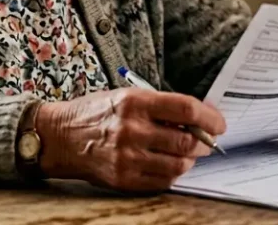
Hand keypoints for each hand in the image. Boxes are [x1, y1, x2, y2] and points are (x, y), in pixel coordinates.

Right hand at [34, 88, 225, 191]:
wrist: (60, 136)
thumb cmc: (96, 113)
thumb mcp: (127, 95)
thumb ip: (161, 106)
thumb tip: (198, 117)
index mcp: (135, 102)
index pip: (185, 109)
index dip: (209, 118)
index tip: (218, 123)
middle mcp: (132, 130)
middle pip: (186, 142)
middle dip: (203, 142)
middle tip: (206, 141)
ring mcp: (127, 157)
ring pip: (178, 165)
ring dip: (190, 160)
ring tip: (187, 153)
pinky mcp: (123, 178)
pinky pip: (162, 181)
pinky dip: (173, 174)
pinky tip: (169, 164)